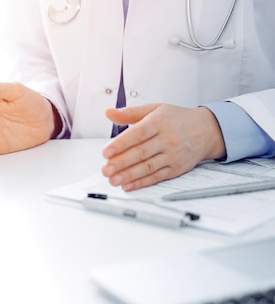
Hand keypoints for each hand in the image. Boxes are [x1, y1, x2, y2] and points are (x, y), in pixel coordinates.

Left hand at [102, 104, 226, 190]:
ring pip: (148, 167)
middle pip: (141, 153)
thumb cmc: (177, 119)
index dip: (121, 144)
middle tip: (106, 170)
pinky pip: (157, 177)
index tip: (106, 152)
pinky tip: (128, 185)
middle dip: (121, 163)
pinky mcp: (176, 168)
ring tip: (113, 180)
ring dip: (129, 175)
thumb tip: (109, 112)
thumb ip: (130, 113)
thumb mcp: (155, 109)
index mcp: (159, 122)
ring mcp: (173, 155)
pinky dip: (142, 183)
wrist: (207, 130)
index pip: (138, 133)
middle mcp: (167, 139)